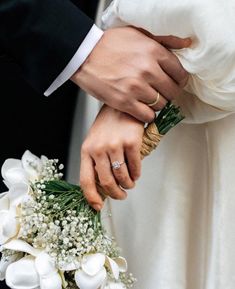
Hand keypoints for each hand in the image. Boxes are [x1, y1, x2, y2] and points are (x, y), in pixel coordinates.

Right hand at [71, 27, 189, 122]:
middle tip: (161, 93)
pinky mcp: (124, 102)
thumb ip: (163, 40)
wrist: (83, 55)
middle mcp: (147, 70)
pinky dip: (147, 115)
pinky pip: (147, 116)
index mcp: (153, 51)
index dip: (179, 81)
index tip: (174, 83)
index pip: (180, 73)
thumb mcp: (138, 33)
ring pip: (161, 105)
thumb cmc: (108, 45)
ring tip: (148, 100)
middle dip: (169, 94)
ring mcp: (136, 87)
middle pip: (172, 92)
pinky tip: (142, 109)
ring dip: (157, 105)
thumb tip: (185, 44)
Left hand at [80, 105, 144, 210]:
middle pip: (106, 182)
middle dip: (116, 194)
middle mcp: (99, 149)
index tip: (98, 206)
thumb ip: (95, 161)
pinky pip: (135, 167)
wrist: (121, 105)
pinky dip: (137, 174)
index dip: (91, 197)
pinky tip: (136, 173)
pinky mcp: (132, 142)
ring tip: (130, 183)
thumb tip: (102, 186)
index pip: (86, 180)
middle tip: (122, 195)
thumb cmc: (107, 125)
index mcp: (86, 150)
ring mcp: (115, 145)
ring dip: (128, 185)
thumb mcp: (94, 142)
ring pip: (122, 177)